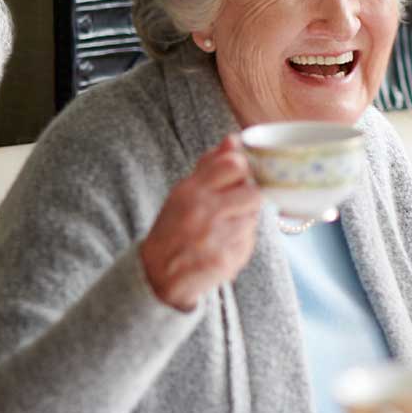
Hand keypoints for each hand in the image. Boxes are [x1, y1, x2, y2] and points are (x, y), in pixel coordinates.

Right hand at [140, 134, 262, 309]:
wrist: (157, 273)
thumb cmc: (175, 226)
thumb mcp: (185, 191)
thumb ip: (211, 165)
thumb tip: (234, 139)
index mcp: (191, 191)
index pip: (234, 165)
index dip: (244, 170)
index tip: (240, 178)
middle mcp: (204, 213)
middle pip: (254, 193)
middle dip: (249, 198)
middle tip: (236, 205)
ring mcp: (217, 238)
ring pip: (254, 218)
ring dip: (245, 220)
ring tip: (224, 227)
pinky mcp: (228, 260)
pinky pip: (249, 242)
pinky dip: (241, 241)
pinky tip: (222, 245)